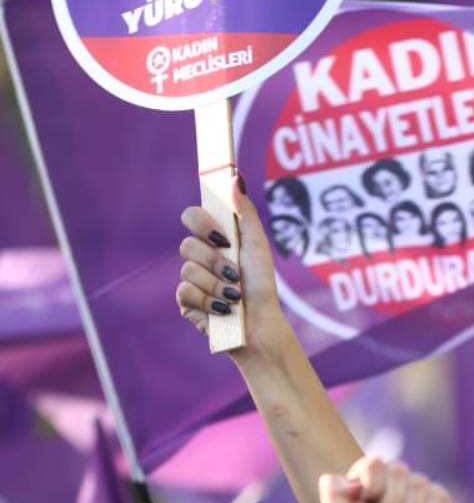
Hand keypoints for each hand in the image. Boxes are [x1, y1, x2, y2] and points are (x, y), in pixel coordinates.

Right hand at [176, 191, 288, 354]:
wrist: (260, 325)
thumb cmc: (261, 286)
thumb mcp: (257, 246)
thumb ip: (245, 212)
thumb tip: (234, 177)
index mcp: (214, 239)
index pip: (192, 217)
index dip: (200, 223)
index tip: (221, 236)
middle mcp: (199, 256)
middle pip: (187, 244)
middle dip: (214, 260)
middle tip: (235, 272)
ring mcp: (190, 279)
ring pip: (187, 270)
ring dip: (217, 284)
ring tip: (235, 296)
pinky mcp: (185, 302)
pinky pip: (185, 292)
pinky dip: (208, 300)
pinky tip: (223, 309)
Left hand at [318, 457, 451, 502]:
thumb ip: (330, 489)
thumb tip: (352, 478)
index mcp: (372, 478)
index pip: (375, 463)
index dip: (372, 486)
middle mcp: (396, 480)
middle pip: (398, 468)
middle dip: (390, 499)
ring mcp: (419, 489)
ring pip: (418, 482)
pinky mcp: (440, 500)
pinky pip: (438, 493)